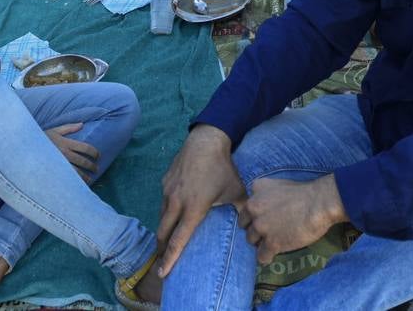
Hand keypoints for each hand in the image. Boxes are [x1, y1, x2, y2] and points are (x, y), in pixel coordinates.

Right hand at [46, 123, 100, 182]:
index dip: (95, 153)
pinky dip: (75, 183)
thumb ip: (68, 128)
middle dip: (92, 166)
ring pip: (77, 173)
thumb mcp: (54, 130)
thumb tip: (82, 124)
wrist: (24, 150)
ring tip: (90, 179)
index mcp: (66, 143)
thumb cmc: (40, 139)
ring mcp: (59, 165)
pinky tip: (78, 186)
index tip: (98, 156)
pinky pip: (67, 180)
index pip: (86, 148)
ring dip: (86, 177)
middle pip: (83, 161)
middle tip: (96, 169)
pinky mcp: (54, 173)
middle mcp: (64, 154)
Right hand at [156, 125, 245, 276]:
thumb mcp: (235, 190)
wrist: (205, 141)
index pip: (178, 240)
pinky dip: (166, 211)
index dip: (170, 259)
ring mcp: (168, 191)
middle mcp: (176, 203)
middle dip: (162, 249)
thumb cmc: (222, 168)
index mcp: (193, 209)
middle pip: (163, 233)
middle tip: (162, 261)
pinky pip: (163, 201)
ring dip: (163, 229)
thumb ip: (242, 209)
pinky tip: (173, 210)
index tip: (163, 273)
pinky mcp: (164, 181)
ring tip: (166, 238)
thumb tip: (251, 224)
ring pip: (162, 216)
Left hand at [242, 176, 346, 264]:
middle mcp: (253, 209)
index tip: (263, 220)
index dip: (254, 217)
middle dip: (255, 230)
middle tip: (269, 232)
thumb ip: (265, 194)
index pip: (245, 211)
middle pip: (246, 227)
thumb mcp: (279, 184)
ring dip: (261, 243)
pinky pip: (261, 256)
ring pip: (252, 241)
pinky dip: (267, 257)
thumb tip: (262, 208)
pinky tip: (274, 254)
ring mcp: (261, 227)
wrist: (319, 203)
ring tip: (274, 242)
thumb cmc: (304, 192)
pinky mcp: (271, 243)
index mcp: (256, 193)